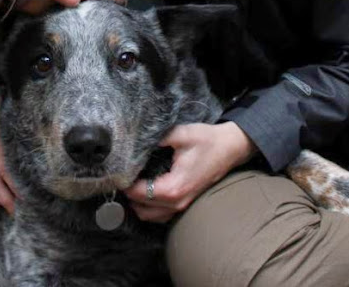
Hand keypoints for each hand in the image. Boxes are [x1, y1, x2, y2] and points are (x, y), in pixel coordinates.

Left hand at [124, 122, 256, 222]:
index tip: (117, 169)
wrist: (230, 148)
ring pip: (149, 215)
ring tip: (131, 180)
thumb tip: (134, 141)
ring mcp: (182, 206)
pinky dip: (148, 205)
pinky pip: (160, 213)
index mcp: (174, 187)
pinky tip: (145, 187)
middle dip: (128, 193)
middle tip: (121, 173)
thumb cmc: (207, 140)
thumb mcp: (181, 133)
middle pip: (140, 208)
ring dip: (137, 202)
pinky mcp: (185, 203)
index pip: (138, 194)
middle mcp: (177, 202)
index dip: (125, 183)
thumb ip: (156, 138)